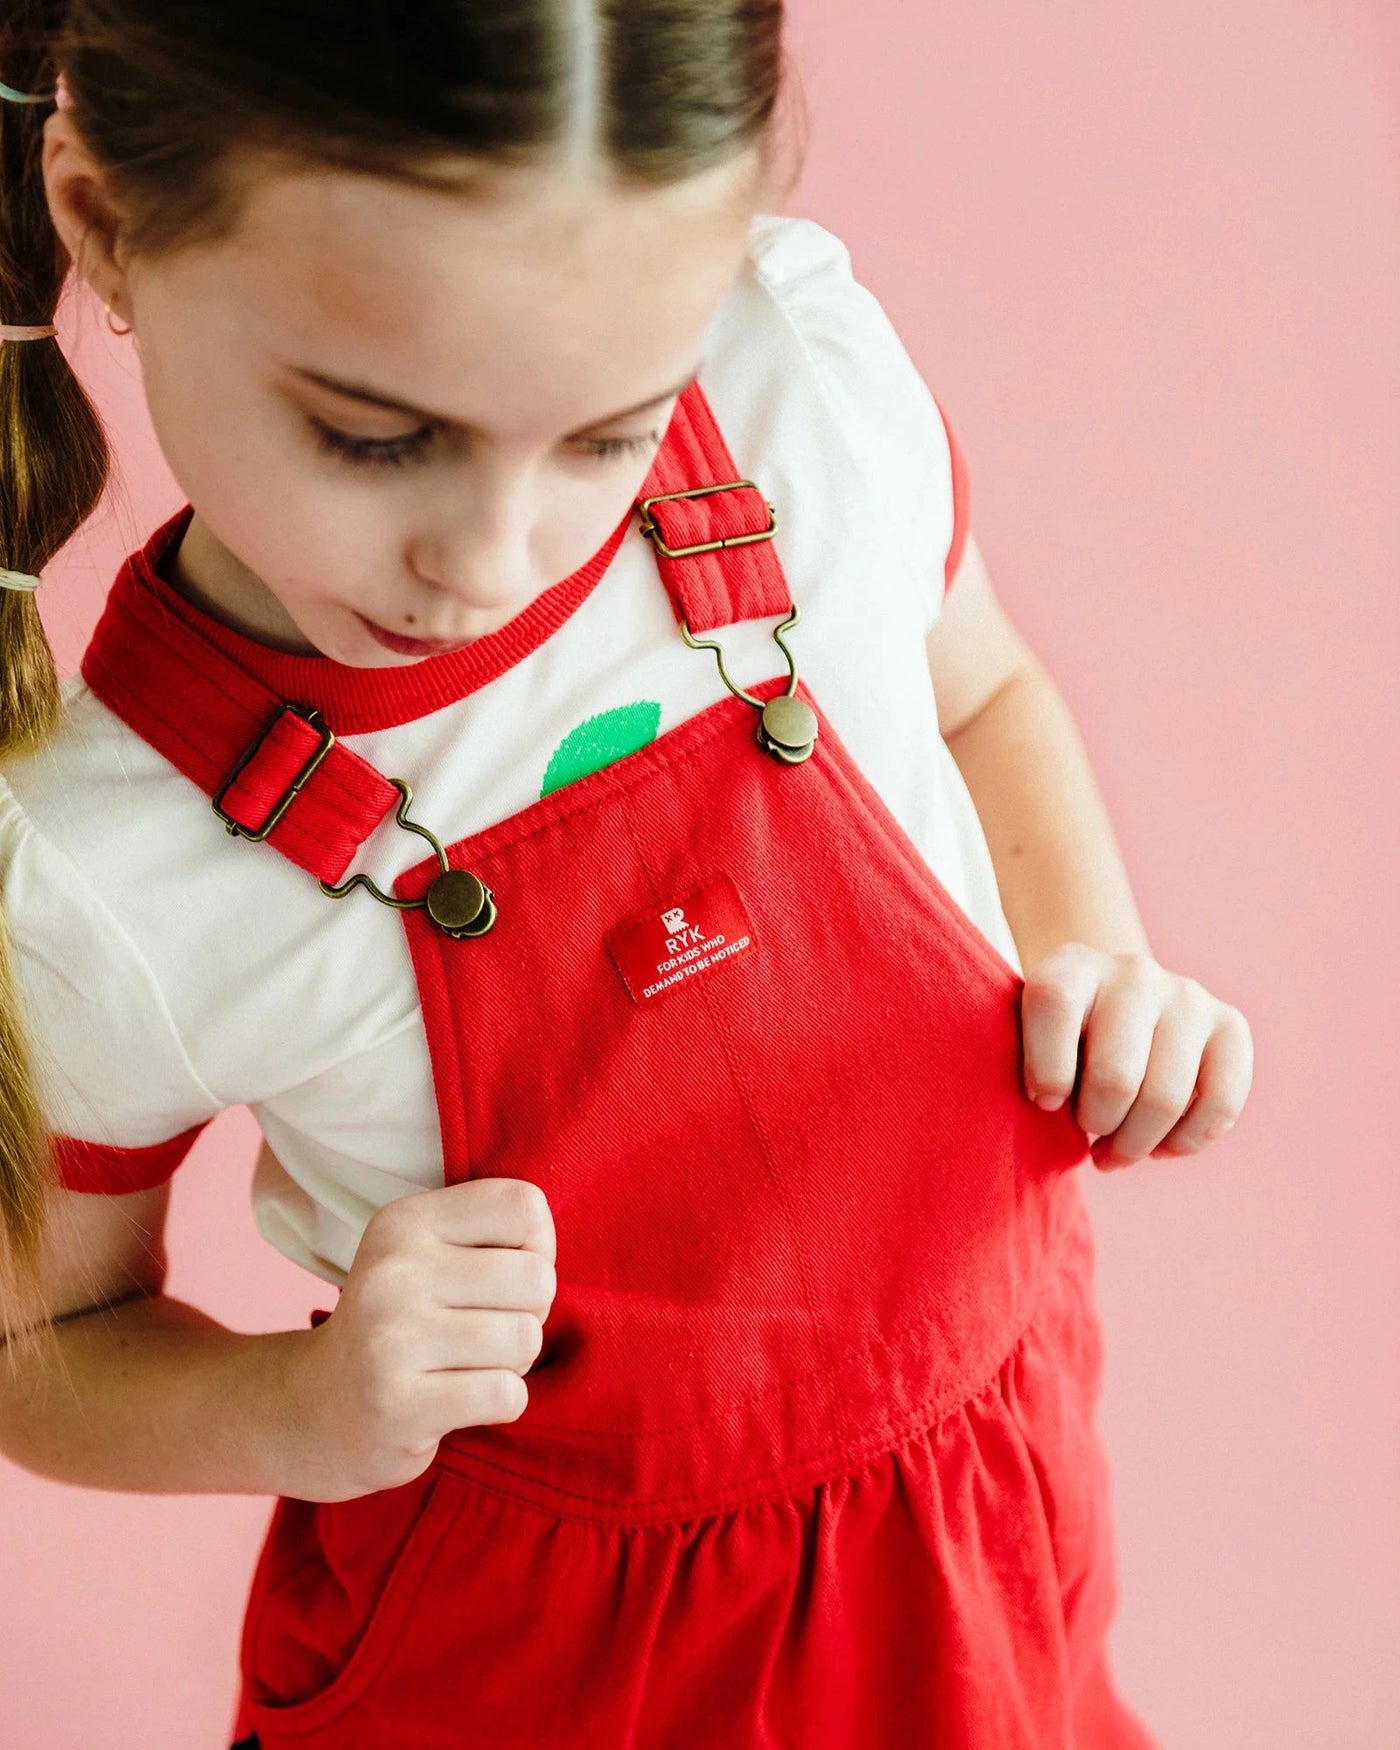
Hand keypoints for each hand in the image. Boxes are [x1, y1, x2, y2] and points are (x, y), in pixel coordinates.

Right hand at [292, 1177, 557, 1499]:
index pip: (524, 1206)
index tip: (502, 1278)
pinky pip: (507, 1395)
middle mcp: (394, 1270)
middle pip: (537, 1277)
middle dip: (529, 1313)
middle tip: (482, 1333)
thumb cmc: (402, 1327)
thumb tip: (550, 1255)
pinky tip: (458, 1400)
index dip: (537, 1248)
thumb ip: (491, 1237)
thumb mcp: (428, 1257)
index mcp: (405, 1221)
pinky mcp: (399, 1404)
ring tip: (467, 1366)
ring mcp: (392, 1337)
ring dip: (513, 1363)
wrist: (318, 1411)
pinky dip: (501, 1404)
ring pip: (525, 1339)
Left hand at [1018, 944, 1252, 1169]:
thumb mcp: (1026, 1043)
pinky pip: (1220, 1104)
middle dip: (1096, 1122)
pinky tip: (1159, 1147)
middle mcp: (1134, 974)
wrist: (1112, 1010)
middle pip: (1116, 1076)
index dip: (1046, 1069)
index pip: (1053, 1003)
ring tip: (1115, 1148)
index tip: (1043, 1100)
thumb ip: (1031, 1069)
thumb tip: (1051, 1104)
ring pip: (1165, 1099)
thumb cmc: (1061, 1042)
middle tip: (1086, 1129)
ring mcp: (1187, 996)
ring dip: (1135, 1143)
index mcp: (1072, 967)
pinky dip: (1185, 1142)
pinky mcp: (1230, 1025)